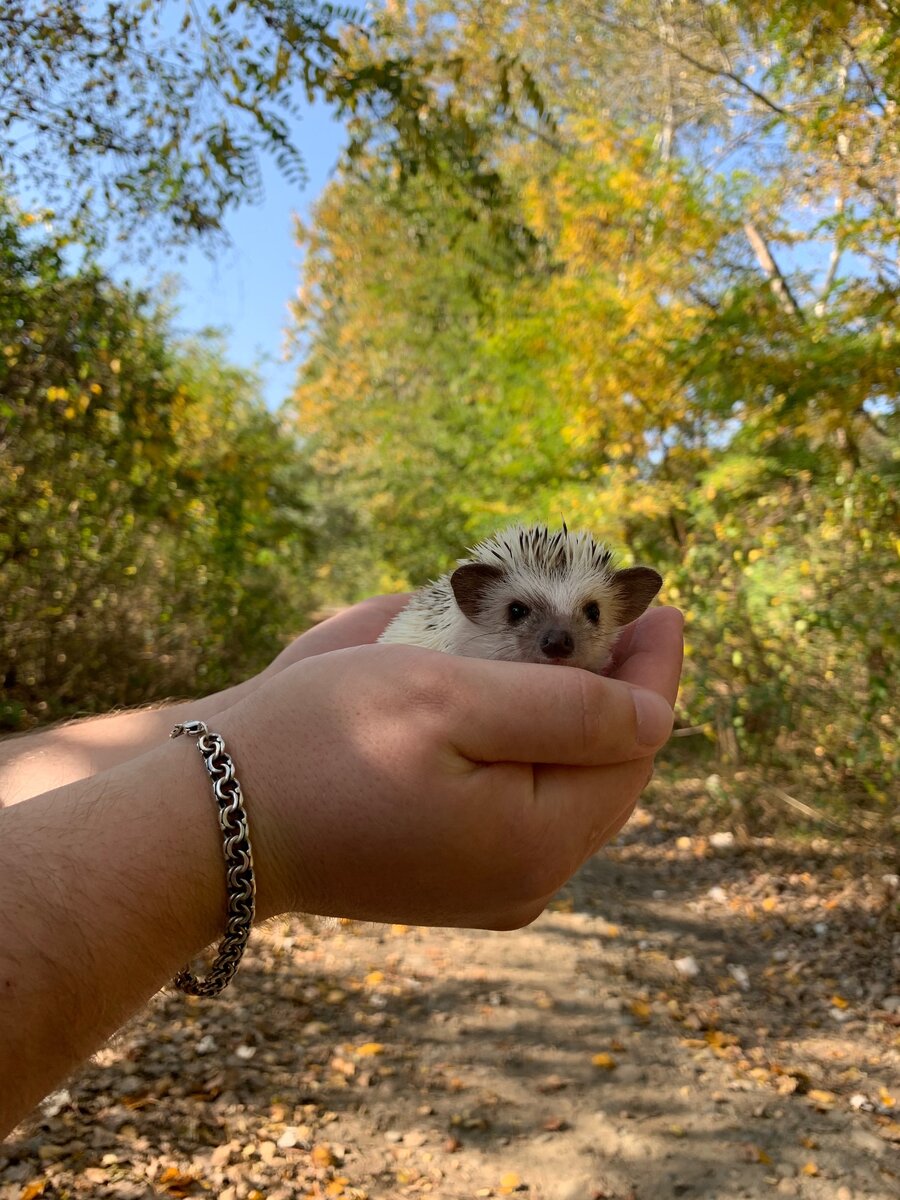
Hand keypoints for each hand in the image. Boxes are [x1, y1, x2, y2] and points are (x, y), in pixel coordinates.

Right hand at [216, 606, 682, 928]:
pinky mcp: (455, 877)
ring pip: (567, 786)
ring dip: (575, 712)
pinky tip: (518, 695)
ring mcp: (491, 887)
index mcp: (539, 842)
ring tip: (573, 641)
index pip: (635, 746)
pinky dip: (532, 743)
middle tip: (614, 610)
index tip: (662, 602)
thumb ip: (569, 709)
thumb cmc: (326, 740)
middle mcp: (527, 880)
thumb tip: (657, 713)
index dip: (654, 669)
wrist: (217, 817)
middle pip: (606, 770)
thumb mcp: (450, 699)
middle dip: (617, 686)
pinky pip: (523, 801)